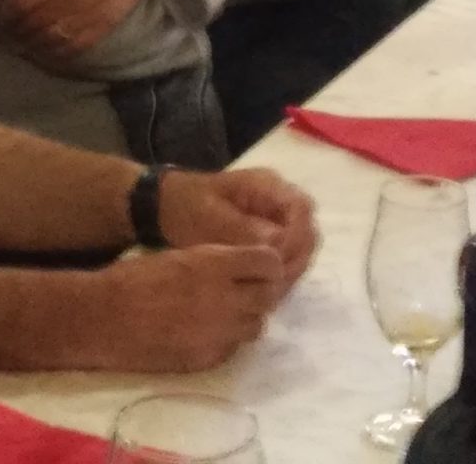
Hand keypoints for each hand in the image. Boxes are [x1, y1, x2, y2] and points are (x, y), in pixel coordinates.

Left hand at [0, 0, 175, 61]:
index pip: (20, 5)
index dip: (6, 16)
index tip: (0, 20)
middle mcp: (66, 1)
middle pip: (31, 25)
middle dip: (16, 32)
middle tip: (7, 35)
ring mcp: (83, 17)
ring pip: (49, 40)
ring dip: (32, 45)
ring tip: (23, 45)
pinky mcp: (99, 28)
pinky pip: (72, 47)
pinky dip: (56, 53)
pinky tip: (47, 52)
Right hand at [86, 244, 285, 371]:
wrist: (103, 317)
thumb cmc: (134, 278)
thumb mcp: (181, 256)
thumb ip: (216, 263)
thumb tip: (243, 270)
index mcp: (215, 265)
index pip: (269, 263)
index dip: (267, 266)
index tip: (259, 268)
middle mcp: (224, 299)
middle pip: (268, 297)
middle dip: (261, 293)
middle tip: (246, 292)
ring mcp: (217, 333)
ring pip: (256, 327)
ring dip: (247, 319)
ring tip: (225, 315)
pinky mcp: (206, 359)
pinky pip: (232, 349)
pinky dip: (226, 341)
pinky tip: (205, 333)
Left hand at [161, 169, 319, 298]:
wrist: (167, 207)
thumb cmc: (187, 206)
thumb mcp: (209, 215)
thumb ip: (242, 229)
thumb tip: (276, 246)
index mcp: (268, 186)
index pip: (302, 208)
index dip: (296, 236)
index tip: (274, 261)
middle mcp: (280, 202)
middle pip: (307, 233)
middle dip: (294, 260)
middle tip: (270, 283)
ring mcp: (278, 222)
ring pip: (301, 251)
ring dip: (288, 272)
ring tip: (264, 290)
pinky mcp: (271, 241)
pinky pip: (287, 260)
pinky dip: (278, 276)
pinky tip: (261, 290)